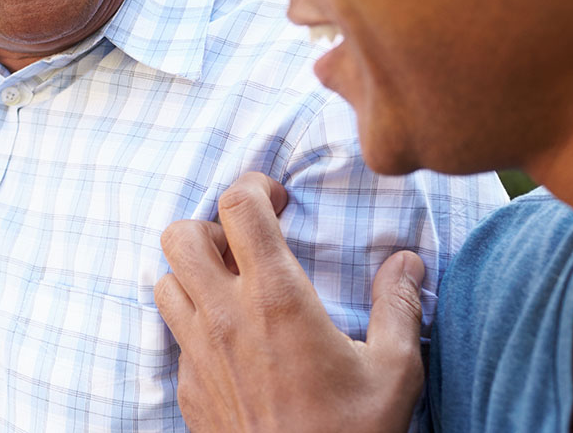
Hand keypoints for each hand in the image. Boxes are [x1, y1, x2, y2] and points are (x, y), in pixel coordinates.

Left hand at [155, 172, 424, 432]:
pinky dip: (193, 318)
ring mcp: (197, 352)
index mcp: (275, 297)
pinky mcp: (186, 386)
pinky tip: (230, 337)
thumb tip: (408, 262)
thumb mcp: (394, 372)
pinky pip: (173, 331)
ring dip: (192, 270)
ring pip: (164, 280)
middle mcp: (224, 316)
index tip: (278, 199)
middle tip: (247, 242)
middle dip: (210, 224)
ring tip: (232, 284)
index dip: (253, 186)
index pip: (237, 205)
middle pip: (179, 234)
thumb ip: (399, 307)